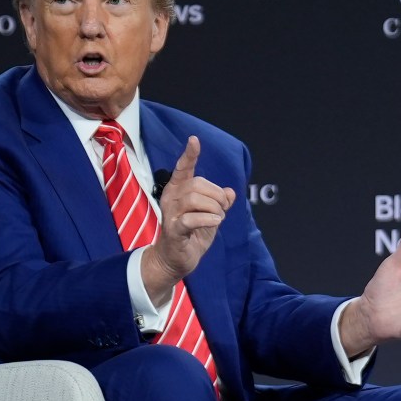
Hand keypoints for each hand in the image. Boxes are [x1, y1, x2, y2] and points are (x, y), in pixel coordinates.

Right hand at [141, 136, 235, 304]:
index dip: (189, 155)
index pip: (183, 168)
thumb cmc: (192, 234)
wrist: (176, 260)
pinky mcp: (173, 230)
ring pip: (194, 199)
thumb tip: (230, 192)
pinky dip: (207, 219)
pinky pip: (190, 219)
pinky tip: (216, 221)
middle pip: (197, 184)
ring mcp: (170, 214)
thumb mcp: (211, 215)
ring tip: (218, 218)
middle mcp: (171, 198)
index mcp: (178, 190)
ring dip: (214, 207)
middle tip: (223, 209)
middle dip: (217, 195)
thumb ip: (219, 202)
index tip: (194, 140)